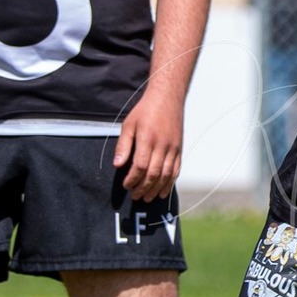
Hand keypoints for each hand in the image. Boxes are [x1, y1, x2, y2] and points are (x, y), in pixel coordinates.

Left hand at [115, 88, 182, 202]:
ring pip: (166, 175)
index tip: (126, 185)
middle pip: (153, 174)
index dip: (133, 179)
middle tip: (135, 196)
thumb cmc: (146, 110)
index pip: (140, 166)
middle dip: (143, 188)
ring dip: (156, 189)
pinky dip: (169, 183)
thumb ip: (123, 145)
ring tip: (147, 198)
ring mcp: (173, 148)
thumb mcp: (129, 124)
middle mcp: (162, 145)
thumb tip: (117, 164)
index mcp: (147, 139)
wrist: (167, 98)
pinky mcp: (179, 149)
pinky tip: (162, 191)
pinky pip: (176, 170)